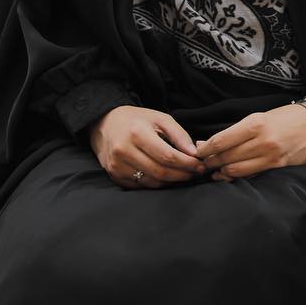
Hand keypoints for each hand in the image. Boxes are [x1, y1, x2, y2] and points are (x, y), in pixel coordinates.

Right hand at [89, 105, 206, 189]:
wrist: (105, 124)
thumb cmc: (136, 120)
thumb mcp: (160, 118)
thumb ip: (179, 135)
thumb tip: (194, 153)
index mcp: (137, 133)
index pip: (167, 156)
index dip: (187, 164)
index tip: (200, 165)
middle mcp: (124, 151)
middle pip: (160, 171)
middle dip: (183, 175)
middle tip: (196, 173)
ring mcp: (117, 165)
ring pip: (152, 182)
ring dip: (172, 181)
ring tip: (185, 175)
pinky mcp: (114, 175)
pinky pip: (141, 186)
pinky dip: (157, 183)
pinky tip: (167, 177)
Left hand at [194, 103, 305, 181]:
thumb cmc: (284, 118)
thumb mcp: (258, 117)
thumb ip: (234, 132)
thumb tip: (205, 144)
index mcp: (255, 124)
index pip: (221, 141)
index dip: (205, 150)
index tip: (197, 153)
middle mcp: (262, 140)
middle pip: (225, 157)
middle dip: (210, 162)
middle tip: (202, 164)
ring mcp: (270, 156)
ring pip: (236, 170)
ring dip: (221, 172)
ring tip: (214, 171)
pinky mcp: (278, 167)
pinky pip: (250, 176)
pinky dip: (236, 177)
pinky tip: (229, 175)